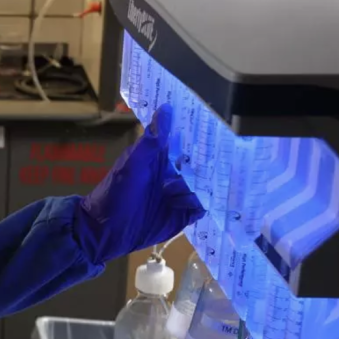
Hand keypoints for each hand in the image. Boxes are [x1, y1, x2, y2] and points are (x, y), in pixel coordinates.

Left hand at [78, 104, 203, 264]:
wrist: (105, 231)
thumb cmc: (115, 193)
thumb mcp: (133, 164)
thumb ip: (151, 140)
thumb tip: (167, 108)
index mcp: (161, 159)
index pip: (186, 142)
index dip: (200, 135)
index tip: (219, 125)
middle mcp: (174, 175)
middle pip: (201, 164)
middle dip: (214, 160)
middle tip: (234, 152)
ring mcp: (179, 195)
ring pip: (204, 185)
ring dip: (205, 183)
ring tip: (209, 180)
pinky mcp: (182, 216)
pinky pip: (201, 207)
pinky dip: (202, 203)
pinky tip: (200, 201)